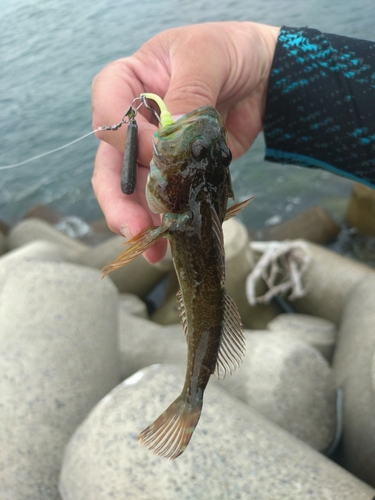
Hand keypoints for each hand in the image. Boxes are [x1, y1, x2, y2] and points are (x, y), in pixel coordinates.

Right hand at [92, 21, 279, 262]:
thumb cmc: (231, 51)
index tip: (157, 150)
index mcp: (130, 83)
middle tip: (133, 231)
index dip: (125, 139)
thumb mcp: (205, 57)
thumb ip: (186, 95)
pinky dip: (171, 218)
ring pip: (137, 189)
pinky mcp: (181, 169)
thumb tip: (168, 140)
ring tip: (155, 248)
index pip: (107, 114)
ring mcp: (158, 149)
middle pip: (111, 164)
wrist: (268, 75)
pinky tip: (176, 237)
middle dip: (120, 200)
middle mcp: (137, 121)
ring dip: (143, 220)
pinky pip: (170, 196)